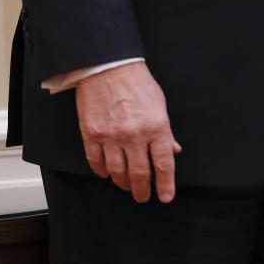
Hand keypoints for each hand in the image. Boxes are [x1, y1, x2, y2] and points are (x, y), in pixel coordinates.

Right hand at [75, 62, 181, 202]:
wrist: (107, 67)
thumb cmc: (135, 82)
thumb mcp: (159, 105)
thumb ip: (165, 131)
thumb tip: (172, 150)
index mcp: (156, 127)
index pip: (164, 164)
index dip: (165, 185)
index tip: (164, 196)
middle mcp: (134, 134)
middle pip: (139, 172)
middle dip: (141, 189)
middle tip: (141, 196)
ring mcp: (110, 135)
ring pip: (117, 170)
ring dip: (121, 182)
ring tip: (124, 185)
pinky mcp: (91, 132)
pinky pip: (95, 159)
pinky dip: (100, 170)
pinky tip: (105, 173)